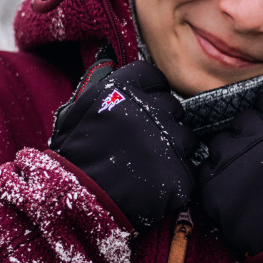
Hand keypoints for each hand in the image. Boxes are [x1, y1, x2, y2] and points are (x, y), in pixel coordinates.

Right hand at [50, 60, 196, 230]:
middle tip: (139, 144)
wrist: (77, 204)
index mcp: (124, 89)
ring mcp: (167, 142)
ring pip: (186, 138)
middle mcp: (149, 109)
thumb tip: (112, 59)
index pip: (154, 77)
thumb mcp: (77, 111)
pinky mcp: (179, 173)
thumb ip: (99, 83)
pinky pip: (188, 169)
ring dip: (171, 150)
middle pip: (173, 107)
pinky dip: (175, 178)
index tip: (140, 108)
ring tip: (146, 166)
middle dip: (162, 123)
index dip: (149, 93)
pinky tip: (153, 185)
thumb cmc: (74, 157)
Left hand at [197, 89, 262, 254]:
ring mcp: (232, 157)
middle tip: (260, 159)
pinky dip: (218, 181)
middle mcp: (258, 132)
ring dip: (231, 157)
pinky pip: (206, 172)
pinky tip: (235, 195)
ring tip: (247, 180)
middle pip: (242, 120)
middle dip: (250, 136)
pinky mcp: (214, 184)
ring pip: (220, 144)